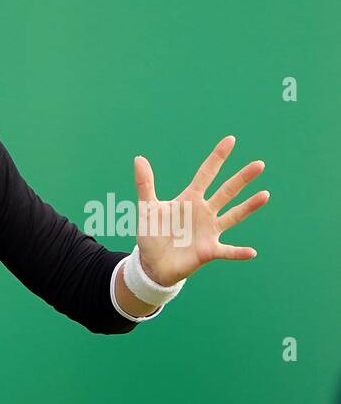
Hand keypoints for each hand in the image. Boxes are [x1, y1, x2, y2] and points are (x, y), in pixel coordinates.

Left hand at [133, 136, 269, 286]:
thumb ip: (145, 184)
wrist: (152, 263)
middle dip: (242, 178)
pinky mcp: (209, 251)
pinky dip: (238, 252)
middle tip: (259, 164)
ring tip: (265, 195)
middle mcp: (204, 212)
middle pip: (226, 191)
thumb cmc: (152, 234)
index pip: (206, 174)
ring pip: (233, 216)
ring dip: (248, 206)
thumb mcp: (147, 208)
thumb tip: (138, 157)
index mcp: (190, 199)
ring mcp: (209, 231)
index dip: (217, 157)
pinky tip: (251, 252)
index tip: (230, 140)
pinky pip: (227, 251)